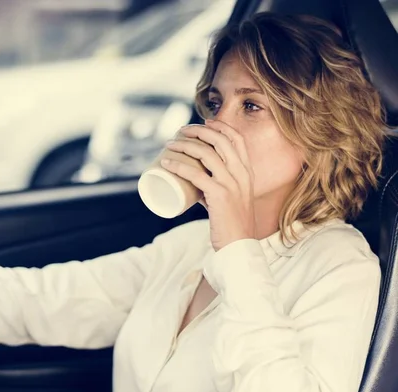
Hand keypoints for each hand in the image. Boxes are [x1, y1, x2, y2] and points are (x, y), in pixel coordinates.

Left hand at [162, 119, 255, 250]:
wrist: (240, 245)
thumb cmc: (232, 223)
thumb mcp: (231, 198)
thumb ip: (215, 188)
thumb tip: (194, 183)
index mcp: (247, 172)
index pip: (237, 139)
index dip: (220, 126)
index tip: (204, 122)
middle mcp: (241, 174)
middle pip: (219, 140)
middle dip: (198, 130)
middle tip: (181, 131)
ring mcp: (231, 184)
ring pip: (206, 154)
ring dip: (184, 145)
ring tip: (169, 145)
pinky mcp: (219, 195)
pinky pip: (196, 175)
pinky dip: (179, 166)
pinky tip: (167, 163)